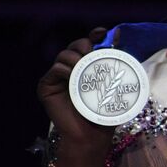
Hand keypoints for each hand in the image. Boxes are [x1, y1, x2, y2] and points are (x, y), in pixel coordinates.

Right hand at [37, 29, 115, 146]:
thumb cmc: (105, 111)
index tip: (102, 32)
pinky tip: (73, 77)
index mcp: (87, 67)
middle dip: (84, 45)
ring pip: (64, 55)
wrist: (93, 134)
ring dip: (76, 58)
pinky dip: (65, 70)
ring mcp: (57, 78)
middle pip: (75, 46)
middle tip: (92, 53)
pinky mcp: (46, 86)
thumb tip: (119, 33)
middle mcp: (71, 69)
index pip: (88, 44)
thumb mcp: (115, 82)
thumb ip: (116, 60)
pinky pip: (55, 69)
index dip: (94, 35)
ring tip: (84, 67)